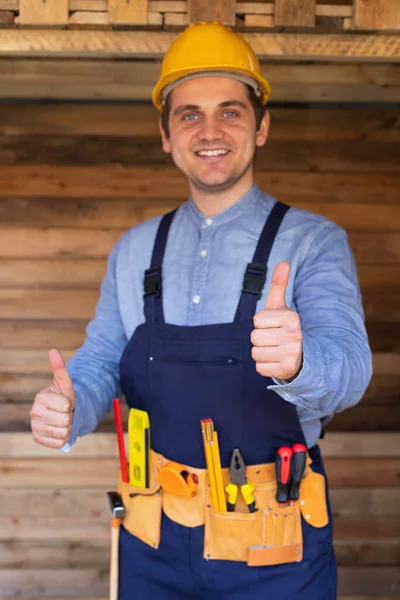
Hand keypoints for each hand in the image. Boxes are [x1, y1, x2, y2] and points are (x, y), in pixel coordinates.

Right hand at [30, 349, 75, 448]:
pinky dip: (63, 438)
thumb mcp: (64, 383)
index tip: (66, 402)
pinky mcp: (38, 439)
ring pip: (63, 432)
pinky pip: (59, 443)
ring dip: (68, 428)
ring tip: (62, 421)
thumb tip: (53, 350)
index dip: (70, 404)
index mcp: (41, 397)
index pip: (66, 406)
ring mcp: (35, 427)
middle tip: (65, 413)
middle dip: (70, 417)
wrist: (60, 412)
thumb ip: (59, 368)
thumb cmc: (63, 396)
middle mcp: (34, 413)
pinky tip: (58, 430)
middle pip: (66, 420)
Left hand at [251, 262, 302, 380]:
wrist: (301, 355)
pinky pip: (259, 368)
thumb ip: (278, 285)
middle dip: (260, 339)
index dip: (261, 324)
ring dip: (261, 353)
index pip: (257, 320)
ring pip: (255, 353)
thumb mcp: (280, 307)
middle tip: (273, 340)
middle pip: (254, 337)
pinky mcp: (287, 370)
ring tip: (274, 350)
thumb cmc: (284, 328)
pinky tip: (275, 362)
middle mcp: (294, 335)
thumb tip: (283, 262)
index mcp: (292, 317)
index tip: (273, 326)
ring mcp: (292, 354)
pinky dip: (264, 366)